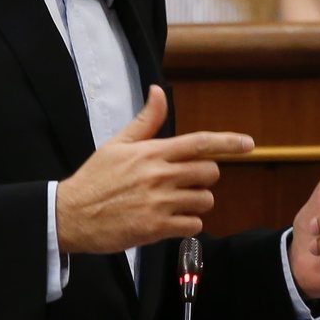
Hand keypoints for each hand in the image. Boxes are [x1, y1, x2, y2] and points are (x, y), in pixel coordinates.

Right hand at [56, 85, 252, 255]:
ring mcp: (159, 203)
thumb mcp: (116, 144)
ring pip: (204, 200)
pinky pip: (193, 225)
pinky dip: (188, 224)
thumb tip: (159, 91)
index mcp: (151, 153)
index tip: (248, 144)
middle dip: (204, 177)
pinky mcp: (156, 228)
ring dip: (196, 202)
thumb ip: (145, 121)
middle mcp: (159, 176)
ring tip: (175, 202)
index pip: (199, 143)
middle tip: (185, 182)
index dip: (228, 142)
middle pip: (209, 172)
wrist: (70, 215)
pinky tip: (170, 220)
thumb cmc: (94, 179)